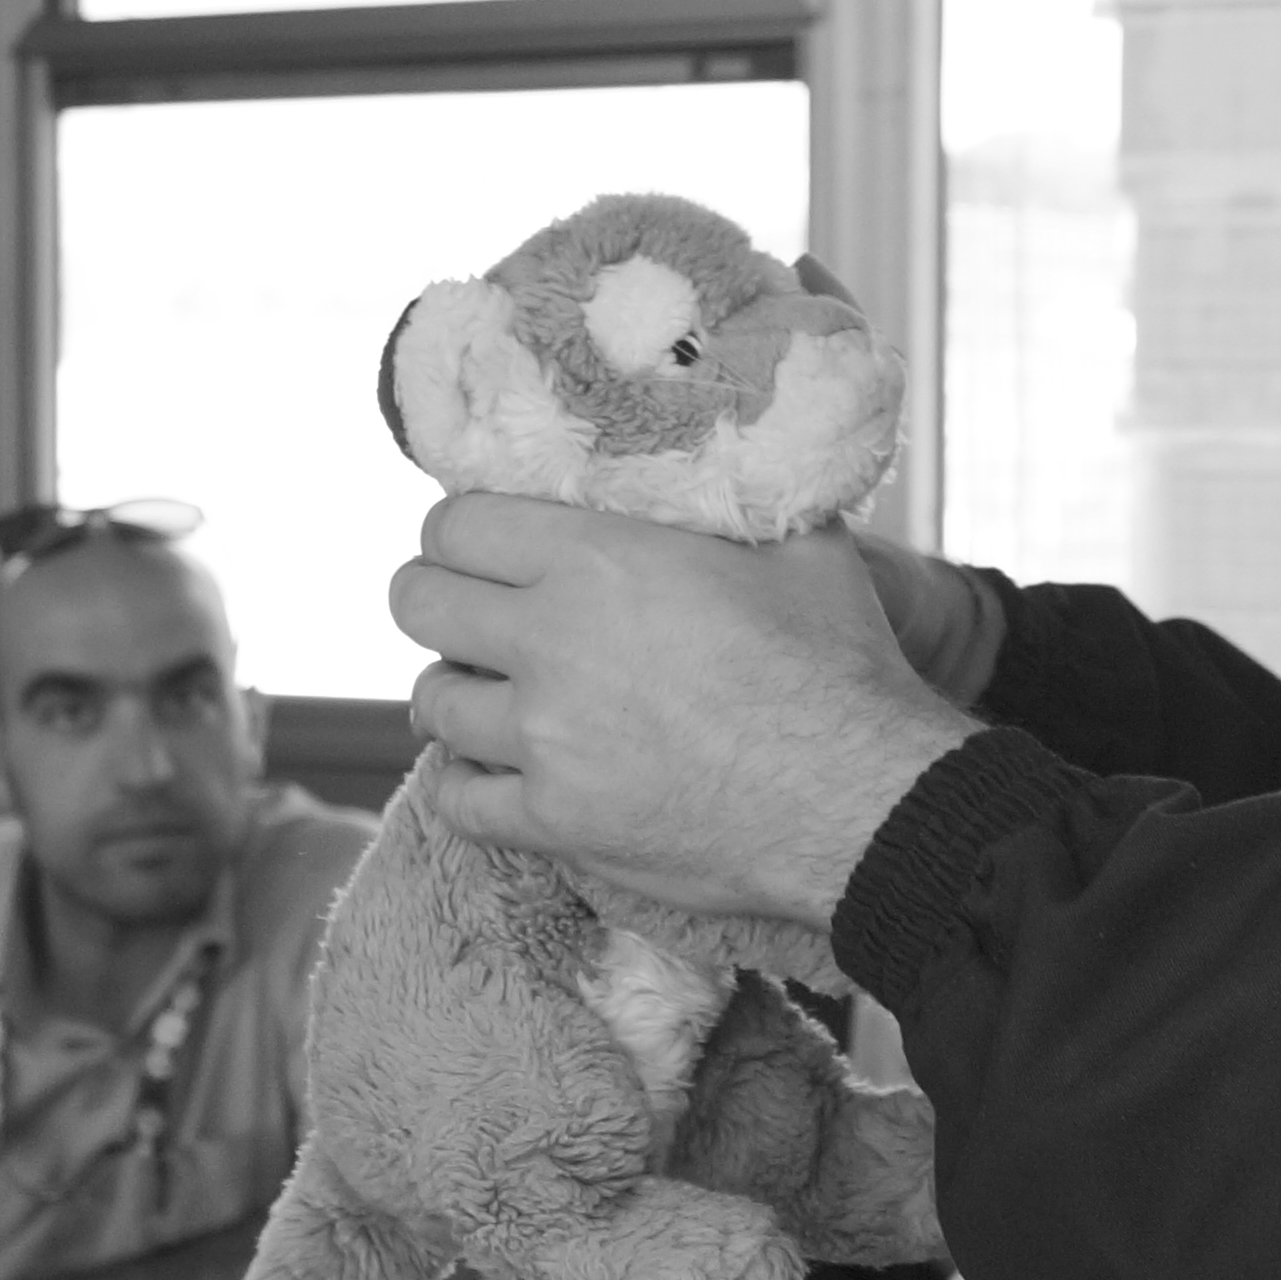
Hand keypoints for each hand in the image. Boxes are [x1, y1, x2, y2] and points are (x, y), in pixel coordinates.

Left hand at [394, 502, 983, 925]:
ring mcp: (545, 741)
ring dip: (459, 691)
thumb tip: (730, 456)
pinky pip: (459, 800)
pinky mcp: (556, 823)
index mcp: (600, 560)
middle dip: (438, 598)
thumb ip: (737, 498)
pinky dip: (472, 783)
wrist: (864, 799)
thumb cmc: (842, 667)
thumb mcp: (802, 547)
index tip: (486, 544)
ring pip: (432, 703)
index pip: (455, 524)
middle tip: (477, 612)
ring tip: (496, 695)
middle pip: (416, 602)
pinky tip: (502, 771)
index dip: (463, 530)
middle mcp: (553, 643)